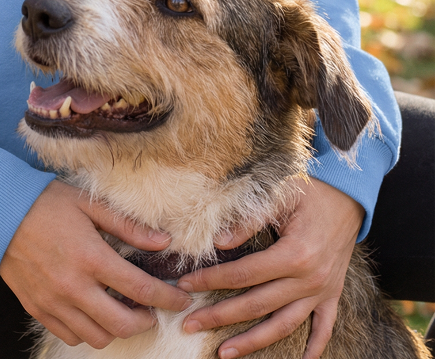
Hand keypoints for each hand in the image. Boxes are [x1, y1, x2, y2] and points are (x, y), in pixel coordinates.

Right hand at [0, 180, 190, 348]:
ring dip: (116, 328)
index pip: (141, 289)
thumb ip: (128, 226)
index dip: (168, 298)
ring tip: (122, 309)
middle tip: (152, 309)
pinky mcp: (38, 310)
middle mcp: (74, 286)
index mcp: (91, 257)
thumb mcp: (89, 205)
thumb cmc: (46, 204)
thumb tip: (163, 241)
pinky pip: (71, 336)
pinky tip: (93, 311)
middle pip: (122, 324)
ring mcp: (54, 302)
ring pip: (97, 337)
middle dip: (146, 321)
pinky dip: (88, 331)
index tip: (181, 298)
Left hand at [177, 179, 363, 358]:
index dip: (211, 280)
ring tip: (224, 353)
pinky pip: (323, 329)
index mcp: (294, 254)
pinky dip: (313, 348)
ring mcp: (322, 291)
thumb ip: (249, 219)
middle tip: (189, 324)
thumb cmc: (311, 192)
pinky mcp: (332, 294)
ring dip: (253, 342)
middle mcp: (309, 279)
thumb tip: (218, 242)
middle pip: (256, 305)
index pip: (242, 275)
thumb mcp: (280, 195)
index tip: (186, 285)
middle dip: (219, 316)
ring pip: (283, 326)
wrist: (350, 195)